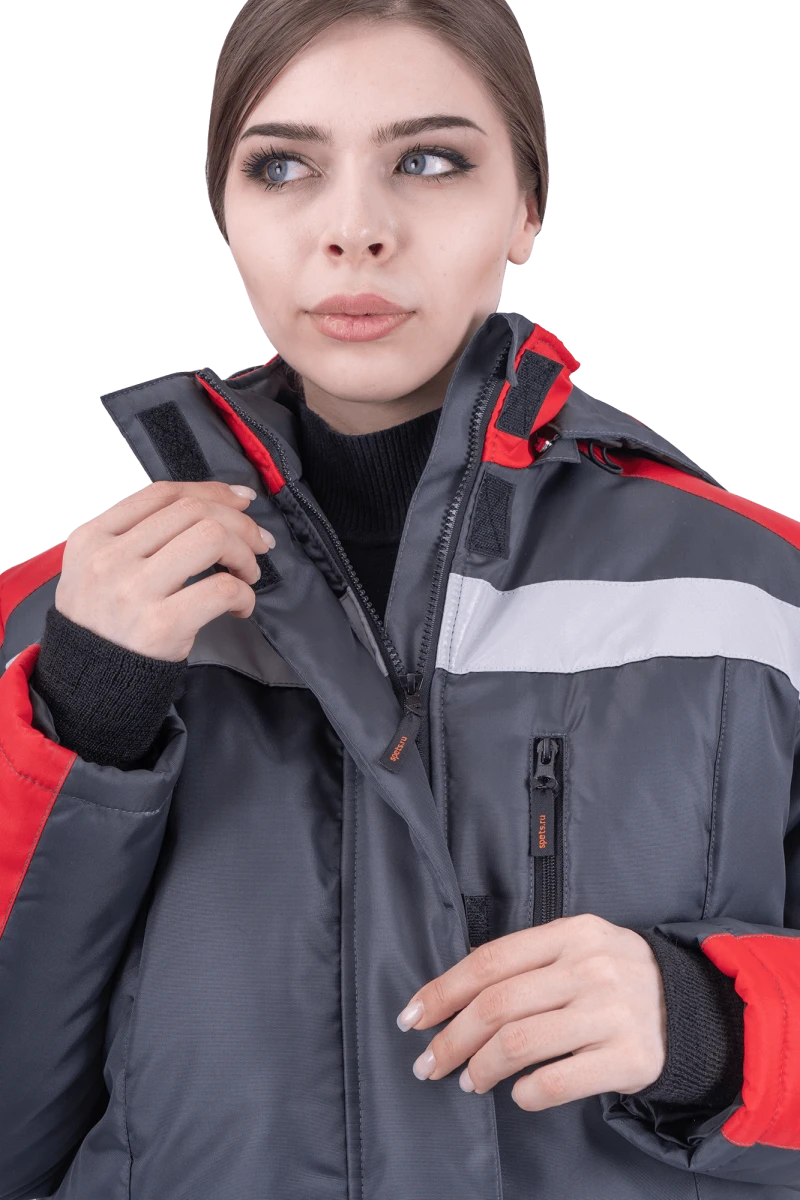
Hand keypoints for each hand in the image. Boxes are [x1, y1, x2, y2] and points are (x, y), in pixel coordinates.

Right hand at [54, 480, 275, 661]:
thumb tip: (214, 504)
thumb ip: (139, 535)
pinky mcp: (161, 624)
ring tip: (248, 574)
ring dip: (244, 553)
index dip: (211, 491)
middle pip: (194, 512)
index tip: (240, 501)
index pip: (164, 494)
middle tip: (258, 543)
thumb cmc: (104, 622)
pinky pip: (220, 588)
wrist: (89, 682)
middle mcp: (111, 558)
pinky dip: (243, 594)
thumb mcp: (97, 567)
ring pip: (211, 538)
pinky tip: (239, 606)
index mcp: (94, 537)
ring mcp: (134, 590)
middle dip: (240, 523)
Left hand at [395, 913, 666, 1110]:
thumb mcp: (578, 947)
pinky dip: (527, 1093)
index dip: (442, 991)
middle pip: (496, 1005)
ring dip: (481, 1068)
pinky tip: (519, 1094)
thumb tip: (452, 996)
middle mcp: (590, 967)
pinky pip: (558, 1081)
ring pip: (519, 1044)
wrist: (691, 1008)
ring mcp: (612, 1011)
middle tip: (428, 1064)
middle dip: (451, 1039)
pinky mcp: (631, 1057)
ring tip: (469, 1080)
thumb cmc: (614, 977)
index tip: (412, 1017)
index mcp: (570, 933)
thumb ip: (526, 961)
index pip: (489, 961)